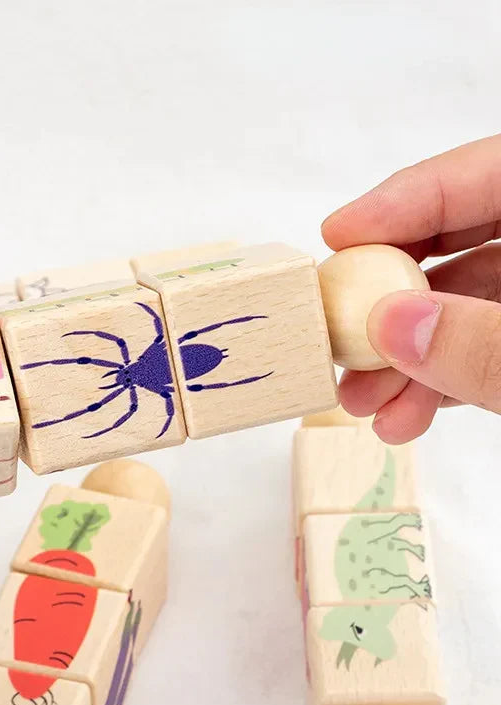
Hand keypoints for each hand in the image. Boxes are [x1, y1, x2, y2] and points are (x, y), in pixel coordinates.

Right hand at [322, 133, 500, 442]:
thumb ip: (489, 345)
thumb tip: (389, 324)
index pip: (486, 171)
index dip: (406, 198)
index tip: (337, 235)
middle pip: (463, 242)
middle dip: (389, 297)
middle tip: (335, 331)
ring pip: (470, 307)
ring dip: (407, 357)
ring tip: (362, 403)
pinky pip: (487, 345)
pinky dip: (444, 379)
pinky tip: (404, 414)